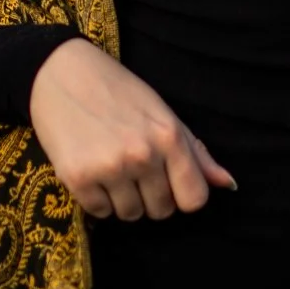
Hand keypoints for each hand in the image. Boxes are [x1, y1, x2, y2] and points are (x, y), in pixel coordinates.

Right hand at [29, 37, 235, 221]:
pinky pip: (99, 212)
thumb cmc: (118, 92)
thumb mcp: (163, 114)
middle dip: (150, 195)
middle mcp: (142, 155)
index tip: (168, 180)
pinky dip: (96, 198)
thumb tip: (229, 185)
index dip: (182, 194)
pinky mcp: (77, 178)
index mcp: (169, 137)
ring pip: (129, 214)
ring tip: (110, 164)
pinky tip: (90, 167)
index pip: (195, 199)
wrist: (60, 73)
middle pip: (162, 211)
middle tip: (133, 166)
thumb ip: (196, 153)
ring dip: (122, 198)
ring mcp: (109, 168)